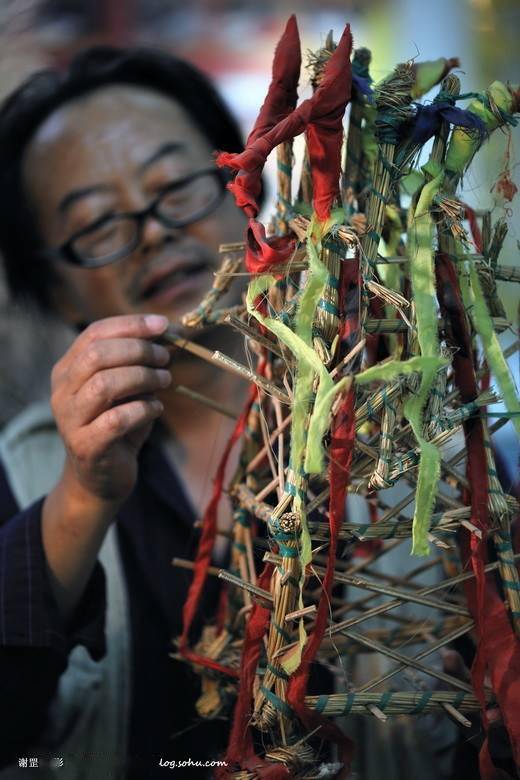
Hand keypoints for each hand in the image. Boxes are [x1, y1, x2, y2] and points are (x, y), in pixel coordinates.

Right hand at [50, 314, 170, 506]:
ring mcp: (70, 420)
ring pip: (105, 385)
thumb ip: (138, 363)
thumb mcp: (126, 389)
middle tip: (166, 358)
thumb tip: (169, 335)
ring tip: (166, 381)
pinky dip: (144, 409)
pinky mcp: (86, 446)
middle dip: (139, 351)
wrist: (102, 478)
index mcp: (68, 369)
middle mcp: (62, 392)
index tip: (163, 325)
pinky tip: (157, 409)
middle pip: (98, 355)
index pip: (94, 333)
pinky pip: (117, 419)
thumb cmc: (118, 426)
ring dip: (143, 378)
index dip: (131, 325)